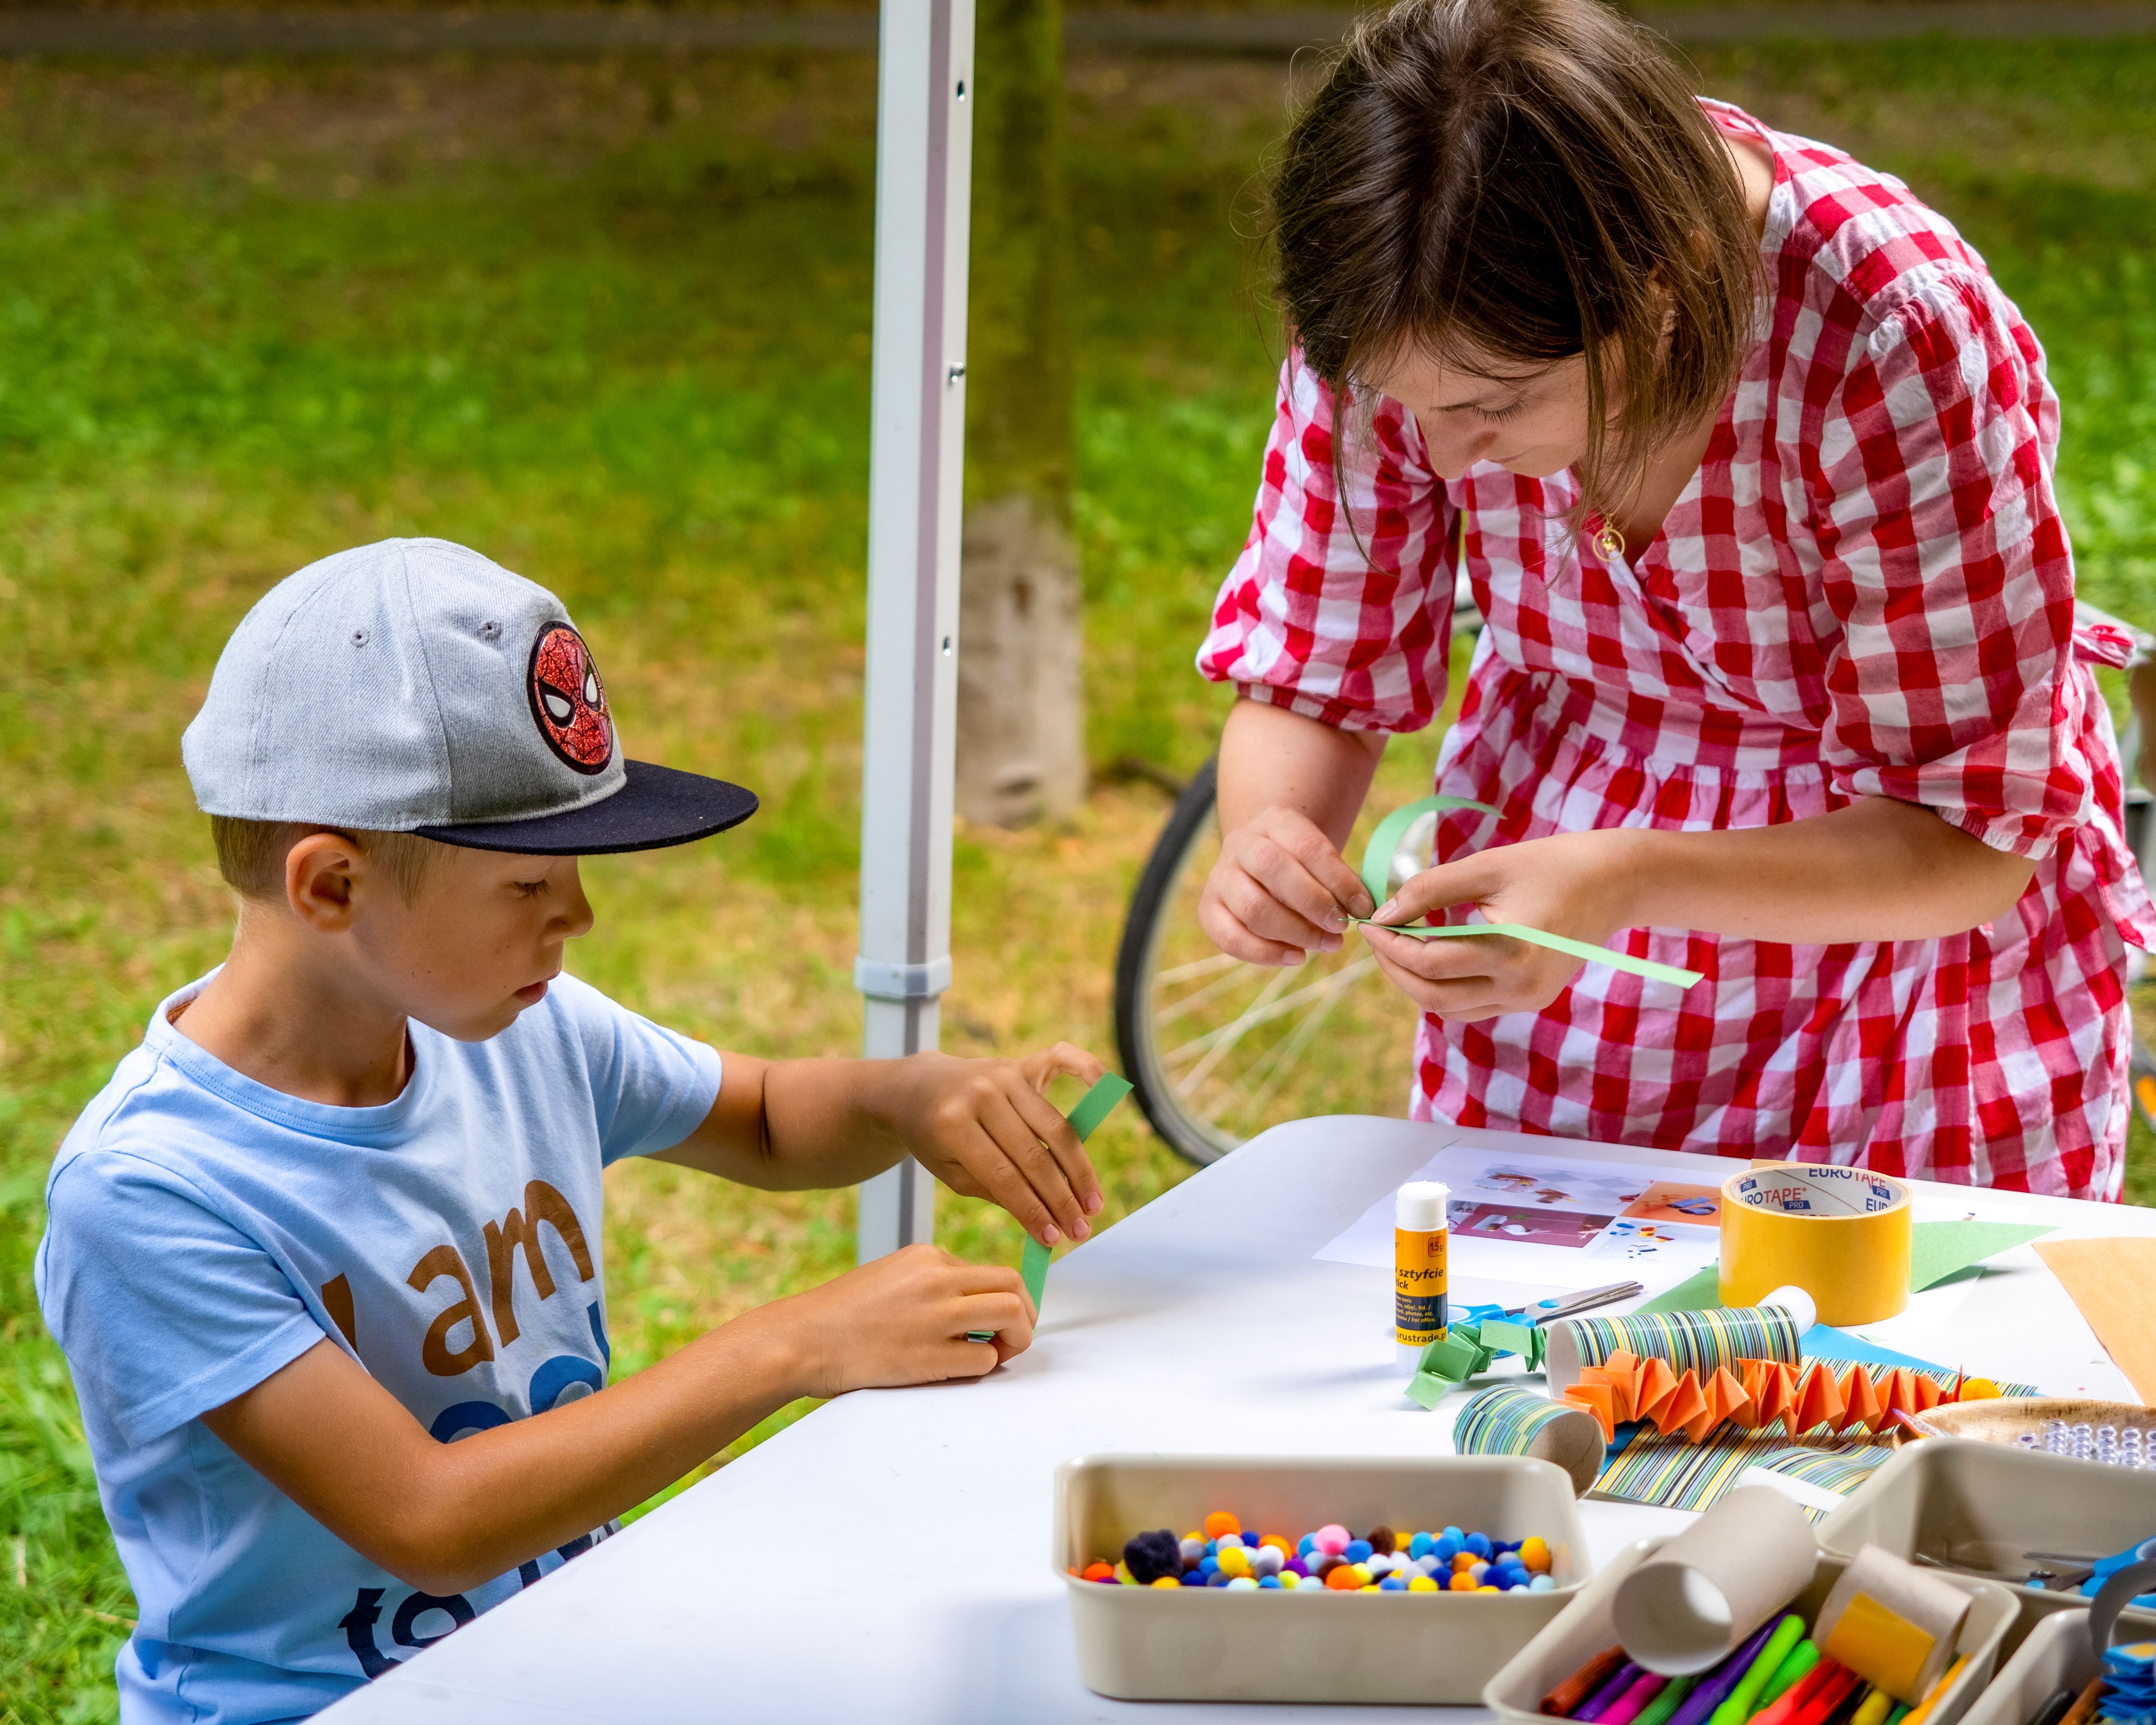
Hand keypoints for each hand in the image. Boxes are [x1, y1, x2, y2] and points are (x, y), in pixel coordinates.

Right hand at [768, 1243, 1036, 1396]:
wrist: (802, 1339)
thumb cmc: (842, 1314)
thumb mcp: (892, 1275)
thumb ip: (933, 1281)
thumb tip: (976, 1300)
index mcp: (927, 1257)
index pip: (992, 1271)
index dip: (1009, 1297)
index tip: (1006, 1316)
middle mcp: (937, 1279)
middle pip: (1013, 1286)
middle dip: (1026, 1314)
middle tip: (1016, 1336)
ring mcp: (935, 1317)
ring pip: (1011, 1315)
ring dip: (1017, 1339)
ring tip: (999, 1352)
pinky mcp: (928, 1356)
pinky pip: (984, 1359)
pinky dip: (985, 1366)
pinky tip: (964, 1367)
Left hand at [891, 1043, 1107, 1246]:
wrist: (915, 1088)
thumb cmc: (933, 1137)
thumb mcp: (949, 1172)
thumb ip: (994, 1190)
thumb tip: (1045, 1221)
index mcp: (954, 1124)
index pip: (1004, 1177)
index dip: (1032, 1212)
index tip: (1054, 1240)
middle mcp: (982, 1094)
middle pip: (1035, 1155)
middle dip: (1061, 1200)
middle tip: (1080, 1231)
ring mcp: (1005, 1075)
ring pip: (1055, 1126)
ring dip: (1079, 1170)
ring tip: (1093, 1203)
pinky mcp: (1021, 1064)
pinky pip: (1062, 1059)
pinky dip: (1088, 1069)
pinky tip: (1109, 1089)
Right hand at [1199, 804, 1374, 964]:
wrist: (1256, 860)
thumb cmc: (1299, 864)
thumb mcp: (1320, 858)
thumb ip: (1339, 880)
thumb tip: (1362, 910)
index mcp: (1275, 822)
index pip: (1307, 847)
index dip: (1339, 880)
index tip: (1363, 907)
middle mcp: (1241, 844)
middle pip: (1273, 869)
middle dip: (1313, 904)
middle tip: (1340, 928)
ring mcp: (1220, 876)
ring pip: (1253, 907)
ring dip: (1295, 932)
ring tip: (1326, 944)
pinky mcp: (1208, 909)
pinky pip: (1231, 937)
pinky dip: (1266, 953)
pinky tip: (1296, 957)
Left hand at [1360, 828, 1644, 1020]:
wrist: (1614, 883)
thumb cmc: (1550, 864)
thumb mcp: (1486, 867)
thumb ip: (1430, 888)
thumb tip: (1383, 913)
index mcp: (1511, 953)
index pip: (1430, 963)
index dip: (1390, 945)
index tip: (1369, 923)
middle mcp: (1520, 988)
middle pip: (1433, 997)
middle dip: (1394, 969)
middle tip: (1376, 938)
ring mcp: (1527, 1000)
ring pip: (1449, 1009)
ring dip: (1415, 982)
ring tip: (1398, 945)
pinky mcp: (1530, 1000)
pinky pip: (1471, 1006)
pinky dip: (1443, 987)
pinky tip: (1430, 955)